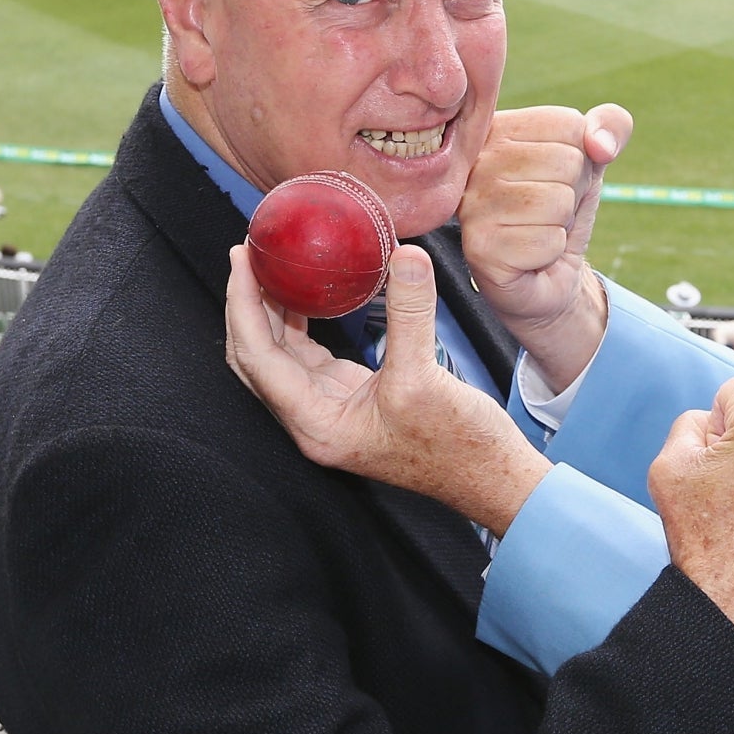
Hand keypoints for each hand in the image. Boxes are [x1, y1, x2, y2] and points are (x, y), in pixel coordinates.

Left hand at [225, 242, 550, 535]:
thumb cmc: (458, 448)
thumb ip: (410, 313)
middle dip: (246, 307)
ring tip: (271, 267)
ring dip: (271, 313)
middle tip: (247, 256)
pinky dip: (302, 323)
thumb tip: (406, 256)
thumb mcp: (426, 376)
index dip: (244, 306)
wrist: (491, 477)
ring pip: (280, 357)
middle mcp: (313, 420)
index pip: (259, 359)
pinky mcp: (353, 397)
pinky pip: (311, 357)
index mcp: (316, 425)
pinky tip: (310, 295)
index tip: (242, 261)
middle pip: (257, 359)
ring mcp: (331, 409)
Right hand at [460, 104, 629, 391]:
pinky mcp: (479, 248)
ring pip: (558, 202)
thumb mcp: (592, 159)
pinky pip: (548, 241)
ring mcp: (471, 205)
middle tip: (544, 210)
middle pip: (566, 161)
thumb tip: (602, 145)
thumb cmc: (561, 210)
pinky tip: (529, 256)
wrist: (547, 276)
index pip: (567, 123)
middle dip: (572, 193)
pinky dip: (551, 251)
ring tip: (536, 230)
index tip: (552, 176)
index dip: (580, 156)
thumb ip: (610, 126)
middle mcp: (474, 161)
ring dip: (561, 224)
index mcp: (496, 128)